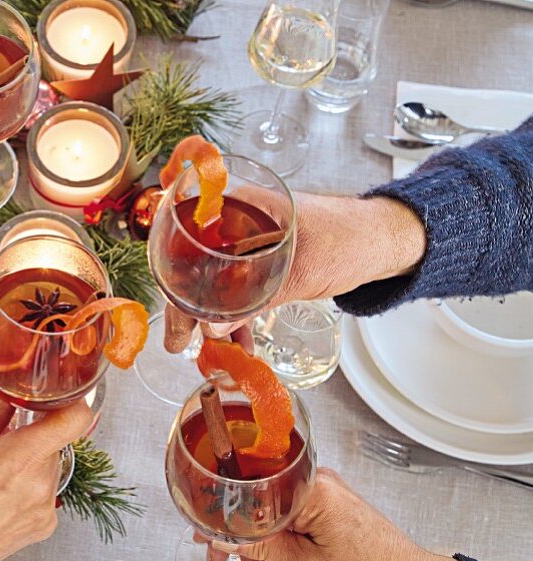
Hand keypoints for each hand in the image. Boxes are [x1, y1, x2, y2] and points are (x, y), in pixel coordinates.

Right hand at [0, 396, 92, 560]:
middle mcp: (40, 485)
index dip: (68, 403)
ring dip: (28, 462)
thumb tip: (9, 389)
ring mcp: (45, 509)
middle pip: (55, 441)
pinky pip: (44, 491)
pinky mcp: (44, 526)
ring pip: (49, 465)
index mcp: (18, 460)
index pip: (74, 420)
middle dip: (30, 436)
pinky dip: (28, 486)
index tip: (52, 399)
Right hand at [163, 192, 426, 352]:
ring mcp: (250, 238)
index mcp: (238, 207)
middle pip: (196, 266)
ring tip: (214, 352)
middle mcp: (237, 219)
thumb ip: (254, 299)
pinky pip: (238, 285)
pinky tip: (238, 340)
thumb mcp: (299, 272)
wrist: (385, 239)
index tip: (176, 324)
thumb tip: (213, 328)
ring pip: (216, 280)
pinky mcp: (265, 256)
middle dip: (190, 309)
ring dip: (213, 316)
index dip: (175, 288)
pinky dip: (235, 311)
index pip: (187, 246)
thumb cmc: (347, 239)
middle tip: (183, 346)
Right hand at [202, 468, 461, 560]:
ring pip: (271, 510)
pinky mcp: (327, 504)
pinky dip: (277, 538)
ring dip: (258, 542)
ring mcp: (322, 491)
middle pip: (258, 498)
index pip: (250, 490)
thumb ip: (262, 547)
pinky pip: (289, 515)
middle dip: (238, 532)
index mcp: (311, 488)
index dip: (223, 513)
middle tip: (221, 558)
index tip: (205, 530)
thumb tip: (227, 537)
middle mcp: (316, 481)